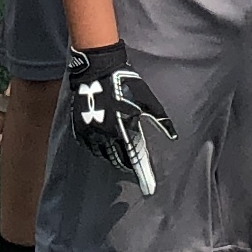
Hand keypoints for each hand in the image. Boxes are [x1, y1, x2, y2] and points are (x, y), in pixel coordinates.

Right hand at [62, 43, 173, 196]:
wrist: (98, 68)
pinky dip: (96, 147)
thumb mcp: (147, 100)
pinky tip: (102, 144)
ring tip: (118, 154)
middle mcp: (104, 134)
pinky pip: (88, 144)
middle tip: (131, 164)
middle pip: (115, 158)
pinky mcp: (79, 125)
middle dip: (124, 163)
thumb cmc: (125, 83)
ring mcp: (89, 130)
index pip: (132, 158)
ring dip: (110, 155)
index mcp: (121, 130)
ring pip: (100, 153)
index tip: (146, 183)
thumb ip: (160, 119)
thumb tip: (173, 135)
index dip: (139, 171)